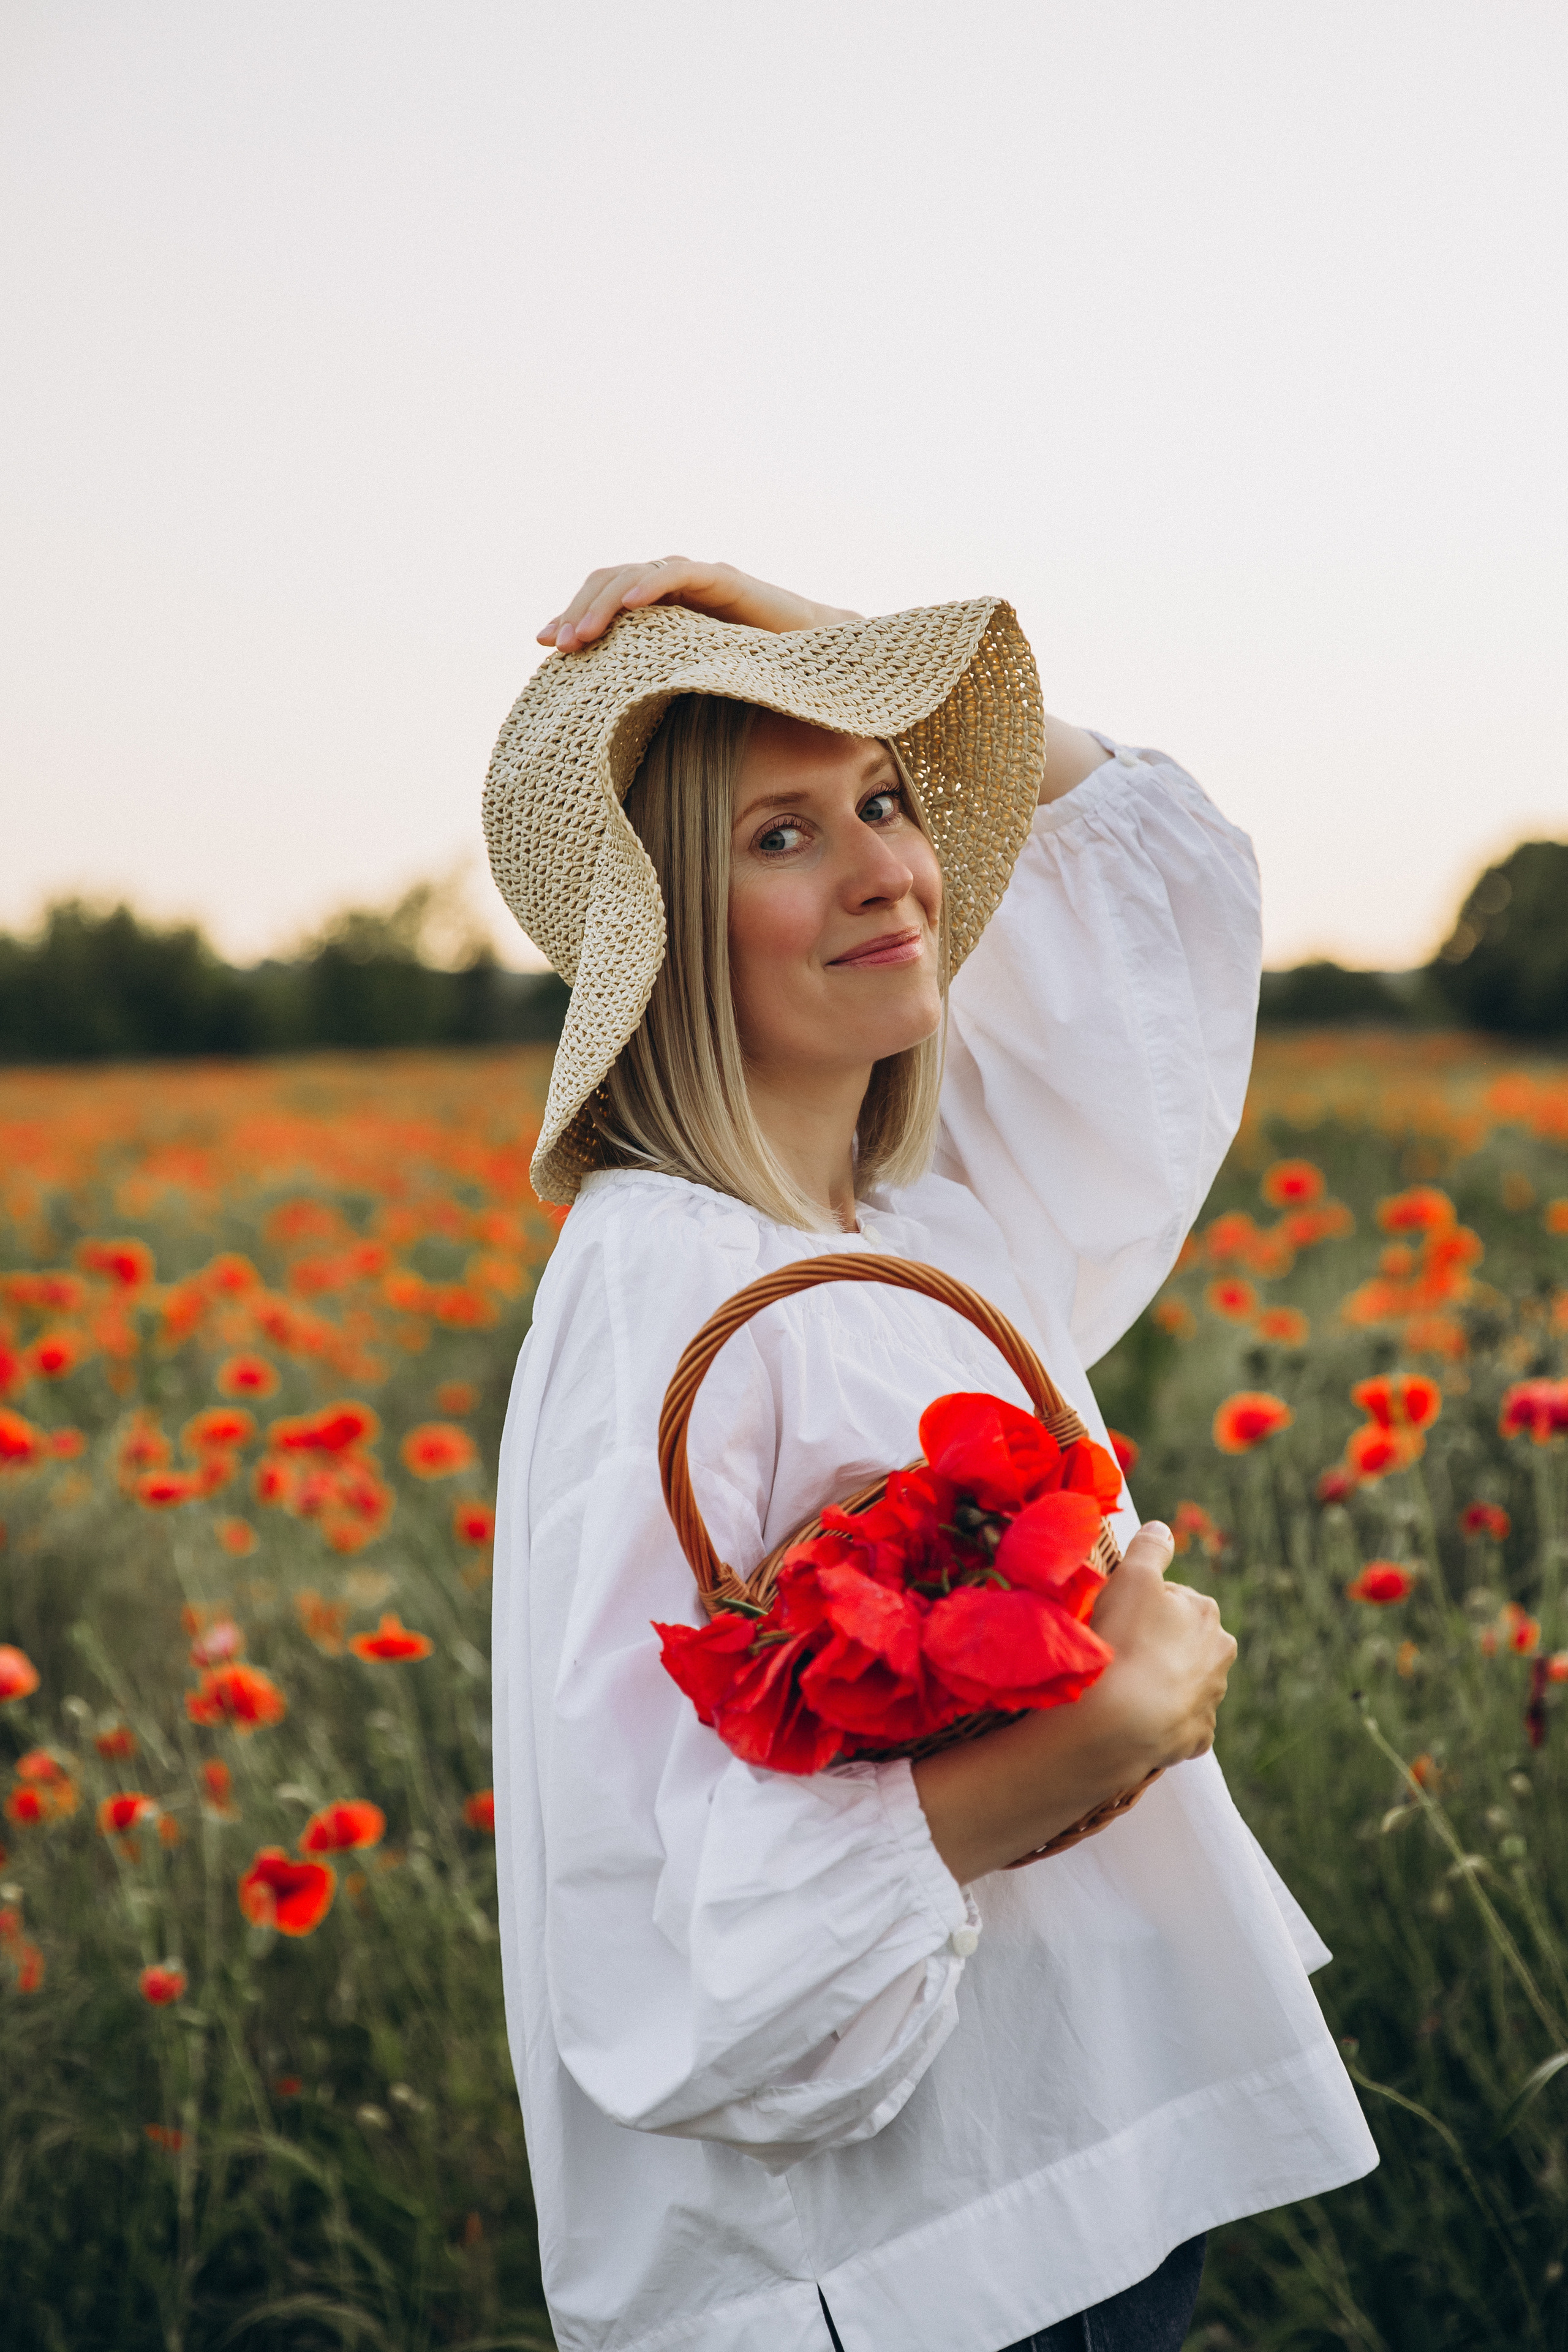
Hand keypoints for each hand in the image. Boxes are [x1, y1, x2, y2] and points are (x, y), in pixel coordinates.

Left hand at [537, 558, 861, 652]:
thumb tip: (600, 715)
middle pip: (608, 581)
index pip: (603, 599)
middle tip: (559, 645)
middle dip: (579, 611)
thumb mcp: (687, 682)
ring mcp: (698, 579)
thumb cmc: (755, 677)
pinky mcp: (725, 579)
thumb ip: (651, 682)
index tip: (546, 645)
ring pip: (634, 574)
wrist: (816, 661)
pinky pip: (679, 574)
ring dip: (604, 603)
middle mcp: (673, 586)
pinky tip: (629, 605)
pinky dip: (651, 585)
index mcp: (659, 609)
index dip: (572, 615)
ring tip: (582, 634)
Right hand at [1085, 1522, 1236, 1770]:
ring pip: (1183, 1683)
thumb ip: (1149, 1547)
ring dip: (1160, 1682)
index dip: (1142, 1606)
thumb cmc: (1125, 1640)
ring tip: (1123, 1686)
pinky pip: (1179, 1723)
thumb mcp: (1132, 1576)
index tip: (1118, 1618)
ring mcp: (1210, 1700)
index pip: (1173, 1600)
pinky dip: (1162, 1719)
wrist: (1121, 1720)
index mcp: (1207, 1615)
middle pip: (1184, 1642)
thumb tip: (1162, 1529)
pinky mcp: (1197, 1738)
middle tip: (1120, 1651)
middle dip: (1159, 1644)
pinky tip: (1136, 1717)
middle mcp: (1219, 1656)